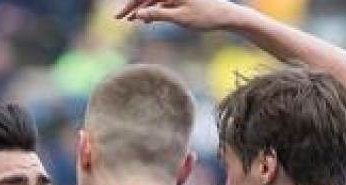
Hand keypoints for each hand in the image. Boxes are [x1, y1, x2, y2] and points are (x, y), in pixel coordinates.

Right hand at [115, 0, 246, 30]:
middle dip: (133, 6)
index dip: (130, 5)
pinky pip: (162, 1)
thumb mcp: (180, 18)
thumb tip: (138, 13)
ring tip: (131, 21)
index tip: (119, 17)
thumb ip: (159, 14)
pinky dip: (153, 9)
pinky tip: (146, 20)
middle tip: (119, 18)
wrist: (226, 16)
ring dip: (142, 8)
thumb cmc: (206, 17)